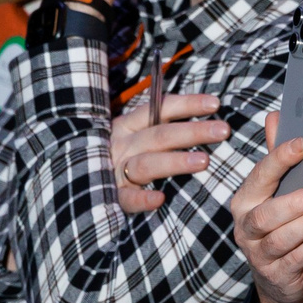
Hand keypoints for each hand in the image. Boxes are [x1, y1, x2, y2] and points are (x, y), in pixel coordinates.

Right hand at [106, 92, 225, 214]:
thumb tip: (208, 119)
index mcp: (128, 125)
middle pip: (159, 135)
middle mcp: (121, 144)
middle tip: (223, 130)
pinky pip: (126, 198)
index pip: (159, 109)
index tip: (216, 104)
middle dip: (192, 131)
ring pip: (146, 164)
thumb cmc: (123, 156)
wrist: (79, 182)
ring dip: (174, 161)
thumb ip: (163, 127)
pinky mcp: (111, 196)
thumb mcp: (137, 135)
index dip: (187, 104)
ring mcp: (114, 170)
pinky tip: (159, 198)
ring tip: (204, 161)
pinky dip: (142, 198)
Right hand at [231, 110, 302, 302]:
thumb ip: (277, 157)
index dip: (279, 159)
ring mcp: (259, 253)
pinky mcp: (277, 274)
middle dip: (294, 201)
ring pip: (281, 238)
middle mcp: (246, 227)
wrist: (280, 279)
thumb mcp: (276, 192)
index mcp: (245, 200)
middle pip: (265, 214)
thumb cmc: (281, 225)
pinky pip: (297, 259)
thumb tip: (276, 116)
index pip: (259, 176)